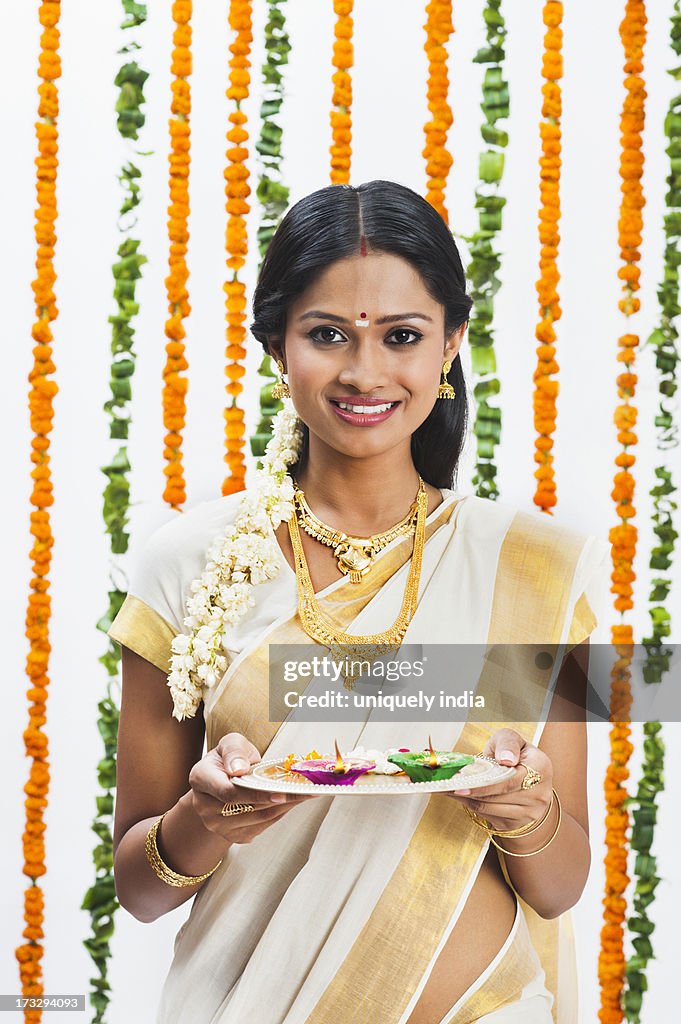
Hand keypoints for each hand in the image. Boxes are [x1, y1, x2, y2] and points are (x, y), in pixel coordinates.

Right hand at [188, 732, 317, 844]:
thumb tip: (238, 769)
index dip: (255, 794)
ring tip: (305, 793)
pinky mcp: (233, 835)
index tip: (280, 792)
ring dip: (285, 806)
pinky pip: (262, 826)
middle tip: (306, 790)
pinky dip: (281, 813)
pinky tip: (293, 801)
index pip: (228, 792)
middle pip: (247, 808)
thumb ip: (234, 750)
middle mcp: (204, 806)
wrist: (222, 779)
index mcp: (200, 779)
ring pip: (259, 818)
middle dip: (280, 799)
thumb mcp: (231, 742)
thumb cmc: (229, 758)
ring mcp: (218, 825)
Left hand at [445, 728, 552, 831]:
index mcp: (541, 769)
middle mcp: (539, 795)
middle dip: (469, 790)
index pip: (509, 781)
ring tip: (448, 787)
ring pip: (489, 808)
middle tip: (447, 784)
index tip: (461, 782)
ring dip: (466, 798)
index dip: (484, 784)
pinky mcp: (516, 824)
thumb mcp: (512, 739)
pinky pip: (487, 816)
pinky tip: (460, 795)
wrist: (529, 779)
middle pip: (497, 797)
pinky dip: (471, 805)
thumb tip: (505, 759)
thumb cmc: (516, 755)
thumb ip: (507, 743)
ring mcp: (529, 813)